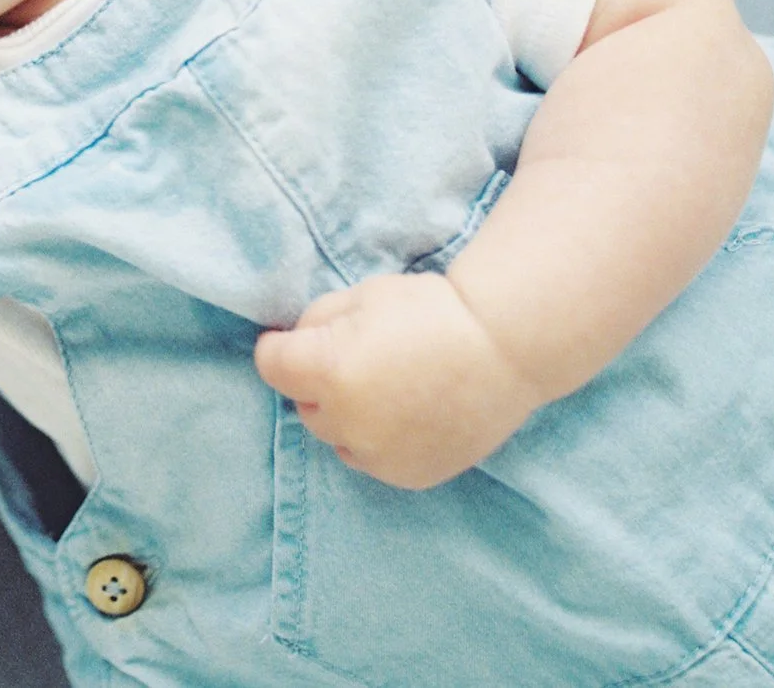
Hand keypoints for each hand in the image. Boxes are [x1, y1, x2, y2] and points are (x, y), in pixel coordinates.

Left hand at [252, 272, 540, 489]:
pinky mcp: (408, 476)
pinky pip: (371, 458)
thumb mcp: (361, 296)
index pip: (270, 365)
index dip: (280, 347)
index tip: (292, 339)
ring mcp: (379, 456)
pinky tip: (405, 413)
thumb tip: (294, 343)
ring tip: (384, 387)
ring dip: (345, 415)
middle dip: (317, 382)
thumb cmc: (430, 310)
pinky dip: (376, 439)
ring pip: (337, 436)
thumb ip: (317, 322)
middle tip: (355, 357)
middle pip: (305, 404)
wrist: (503, 347)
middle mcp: (348, 422)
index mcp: (329, 372)